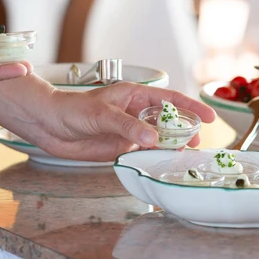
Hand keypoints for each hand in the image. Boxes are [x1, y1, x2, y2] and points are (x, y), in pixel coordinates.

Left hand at [32, 82, 216, 161]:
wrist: (49, 125)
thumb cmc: (73, 108)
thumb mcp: (103, 114)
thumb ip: (128, 126)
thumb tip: (154, 138)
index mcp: (135, 96)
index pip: (170, 99)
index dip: (191, 107)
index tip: (209, 116)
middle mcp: (136, 113)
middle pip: (168, 121)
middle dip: (185, 130)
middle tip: (196, 143)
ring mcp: (130, 131)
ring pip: (158, 138)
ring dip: (171, 146)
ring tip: (183, 155)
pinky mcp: (121, 147)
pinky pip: (144, 153)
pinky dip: (155, 158)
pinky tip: (162, 163)